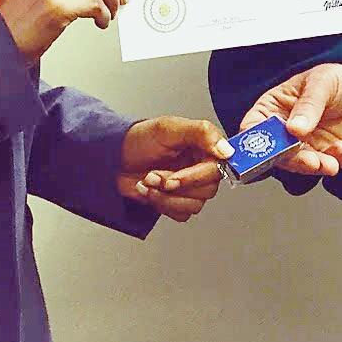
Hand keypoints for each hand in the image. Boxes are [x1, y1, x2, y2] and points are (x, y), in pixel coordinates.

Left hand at [118, 116, 232, 221]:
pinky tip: (149, 191)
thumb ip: (201, 133)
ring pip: (195, 204)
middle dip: (176, 185)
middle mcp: (201, 167)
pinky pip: (181, 214)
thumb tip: (226, 149)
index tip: (177, 177)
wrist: (114, 159)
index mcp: (204, 147)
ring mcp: (190, 187)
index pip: (218, 167)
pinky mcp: (178, 202)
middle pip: (207, 189)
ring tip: (148, 181)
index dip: (197, 175)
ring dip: (166, 196)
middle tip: (154, 175)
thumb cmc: (140, 139)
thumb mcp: (168, 128)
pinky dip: (162, 205)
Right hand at [241, 62, 341, 176]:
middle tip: (307, 159)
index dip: (253, 141)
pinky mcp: (324, 156)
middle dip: (290, 159)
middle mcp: (285, 130)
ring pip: (297, 166)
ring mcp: (304, 145)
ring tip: (327, 162)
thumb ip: (309, 104)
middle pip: (273, 153)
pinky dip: (331, 163)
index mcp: (274, 108)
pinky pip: (322, 167)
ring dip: (311, 167)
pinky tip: (341, 149)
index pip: (253, 128)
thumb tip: (294, 127)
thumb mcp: (322, 82)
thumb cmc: (340, 78)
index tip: (267, 149)